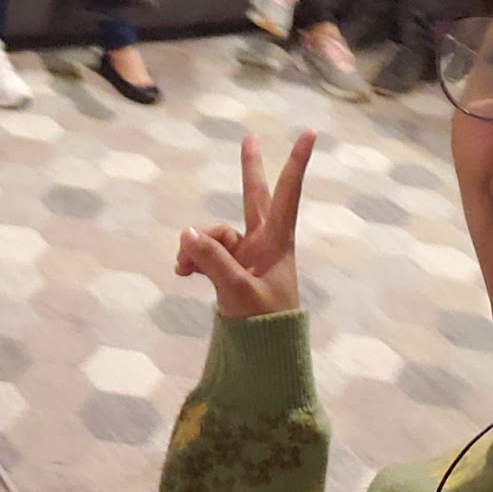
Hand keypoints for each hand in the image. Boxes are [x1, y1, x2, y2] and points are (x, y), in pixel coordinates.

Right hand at [175, 130, 315, 318]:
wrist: (265, 358)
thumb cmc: (265, 327)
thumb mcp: (236, 292)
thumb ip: (211, 260)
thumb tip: (186, 233)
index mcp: (277, 242)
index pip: (286, 194)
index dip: (296, 163)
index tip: (311, 133)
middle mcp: (263, 243)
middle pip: (254, 197)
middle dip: (249, 169)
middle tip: (249, 138)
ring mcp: (246, 255)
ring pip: (214, 233)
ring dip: (195, 245)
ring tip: (181, 268)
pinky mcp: (230, 269)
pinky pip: (205, 252)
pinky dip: (193, 258)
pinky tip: (182, 273)